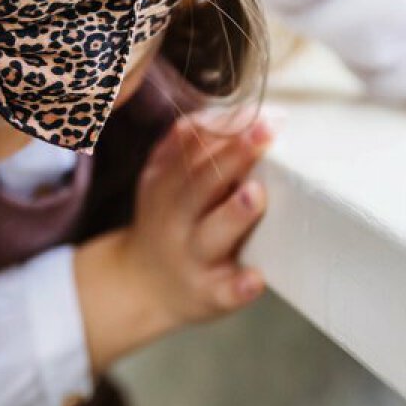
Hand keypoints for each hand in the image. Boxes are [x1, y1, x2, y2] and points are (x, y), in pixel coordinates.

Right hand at [73, 108, 275, 373]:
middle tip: (265, 133)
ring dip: (233, 215)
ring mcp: (190, 257)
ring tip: (255, 195)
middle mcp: (173, 218)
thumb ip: (191, 146)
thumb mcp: (164, 180)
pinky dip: (238, 287)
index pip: (189, 150)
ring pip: (210, 235)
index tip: (259, 113)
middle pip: (200, 184)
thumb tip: (243, 111)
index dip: (224, 130)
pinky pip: (223, 292)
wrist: (140, 285)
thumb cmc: (169, 222)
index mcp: (164, 184)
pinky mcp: (208, 294)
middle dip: (233, 157)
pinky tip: (255, 278)